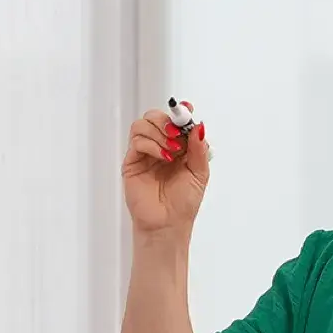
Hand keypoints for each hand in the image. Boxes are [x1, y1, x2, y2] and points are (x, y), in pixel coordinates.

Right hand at [122, 103, 210, 234]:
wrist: (168, 223)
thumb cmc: (184, 202)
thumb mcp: (199, 172)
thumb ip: (198, 148)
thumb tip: (198, 126)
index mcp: (179, 147)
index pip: (175, 120)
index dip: (180, 111)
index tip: (185, 109)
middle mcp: (161, 146)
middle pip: (156, 116)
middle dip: (167, 120)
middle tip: (177, 133)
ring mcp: (145, 153)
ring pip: (143, 124)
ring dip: (159, 132)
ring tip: (172, 150)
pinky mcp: (133, 162)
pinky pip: (137, 141)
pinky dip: (151, 144)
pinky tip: (164, 157)